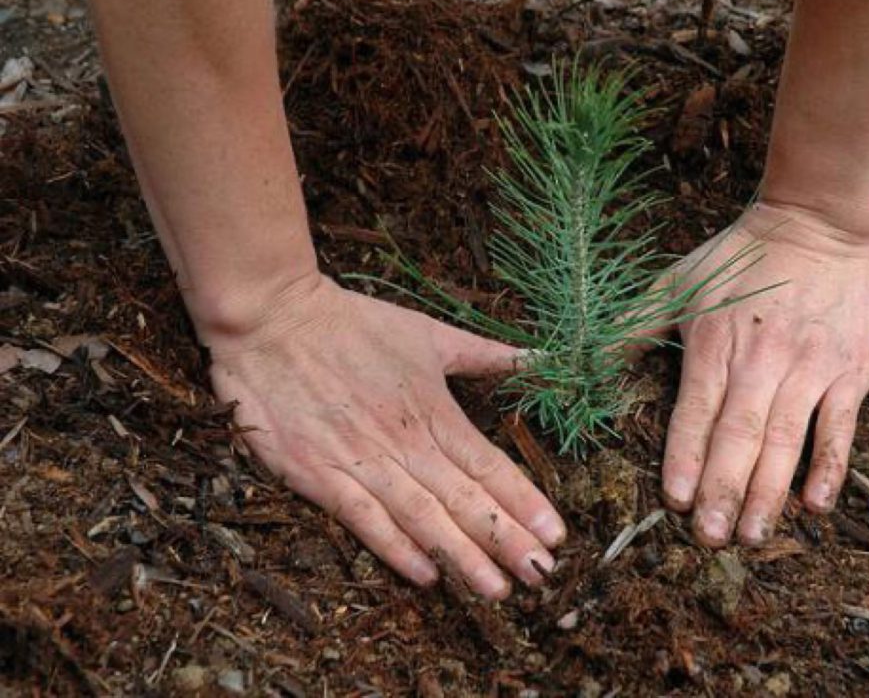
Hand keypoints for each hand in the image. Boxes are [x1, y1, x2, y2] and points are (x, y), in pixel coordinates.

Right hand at [204, 275, 565, 597]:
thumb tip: (540, 359)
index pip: (489, 465)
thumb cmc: (353, 324)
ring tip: (497, 590)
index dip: (524, 502)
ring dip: (462, 557)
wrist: (272, 318)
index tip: (556, 536)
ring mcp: (361, 461)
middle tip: (542, 577)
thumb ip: (485, 355)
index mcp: (434, 411)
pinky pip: (363, 520)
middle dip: (506, 541)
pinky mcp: (318, 475)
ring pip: (422, 517)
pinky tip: (426, 576)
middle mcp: (405, 442)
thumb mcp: (428, 333)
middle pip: (464, 500)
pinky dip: (395, 549)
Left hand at [660, 201, 868, 545]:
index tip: (677, 501)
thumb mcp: (677, 282)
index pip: (696, 411)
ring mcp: (809, 367)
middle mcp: (761, 360)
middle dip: (724, 490)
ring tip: (753, 535)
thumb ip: (631, 326)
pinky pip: (839, 426)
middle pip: (739, 435)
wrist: (820, 221)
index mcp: (714, 343)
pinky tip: (815, 503)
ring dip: (769, 491)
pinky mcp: (849, 370)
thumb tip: (577, 360)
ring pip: (786, 439)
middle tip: (712, 539)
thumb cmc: (741, 256)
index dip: (685, 457)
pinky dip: (829, 466)